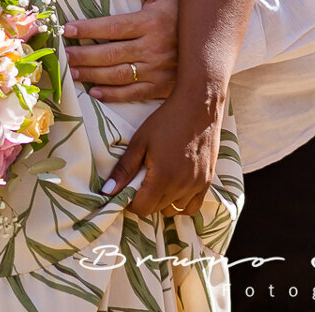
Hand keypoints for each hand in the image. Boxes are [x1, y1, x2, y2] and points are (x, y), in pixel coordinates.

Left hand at [61, 0, 178, 102]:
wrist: (212, 45)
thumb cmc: (184, 15)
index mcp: (151, 23)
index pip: (113, 26)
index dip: (88, 28)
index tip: (67, 29)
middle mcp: (152, 48)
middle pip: (110, 53)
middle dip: (83, 54)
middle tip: (63, 54)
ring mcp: (156, 70)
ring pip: (117, 75)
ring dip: (91, 74)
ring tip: (71, 71)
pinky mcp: (159, 87)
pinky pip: (131, 93)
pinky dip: (111, 95)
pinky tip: (94, 91)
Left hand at [103, 91, 220, 217]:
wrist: (199, 104)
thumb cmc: (166, 119)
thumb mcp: (140, 141)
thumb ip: (124, 169)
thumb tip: (106, 192)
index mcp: (163, 177)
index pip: (141, 208)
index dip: (131, 201)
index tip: (129, 187)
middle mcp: (181, 185)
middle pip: (156, 210)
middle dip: (146, 199)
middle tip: (143, 179)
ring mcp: (197, 184)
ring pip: (173, 209)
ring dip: (163, 201)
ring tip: (159, 181)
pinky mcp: (208, 180)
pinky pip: (192, 207)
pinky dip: (182, 203)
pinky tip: (176, 187)